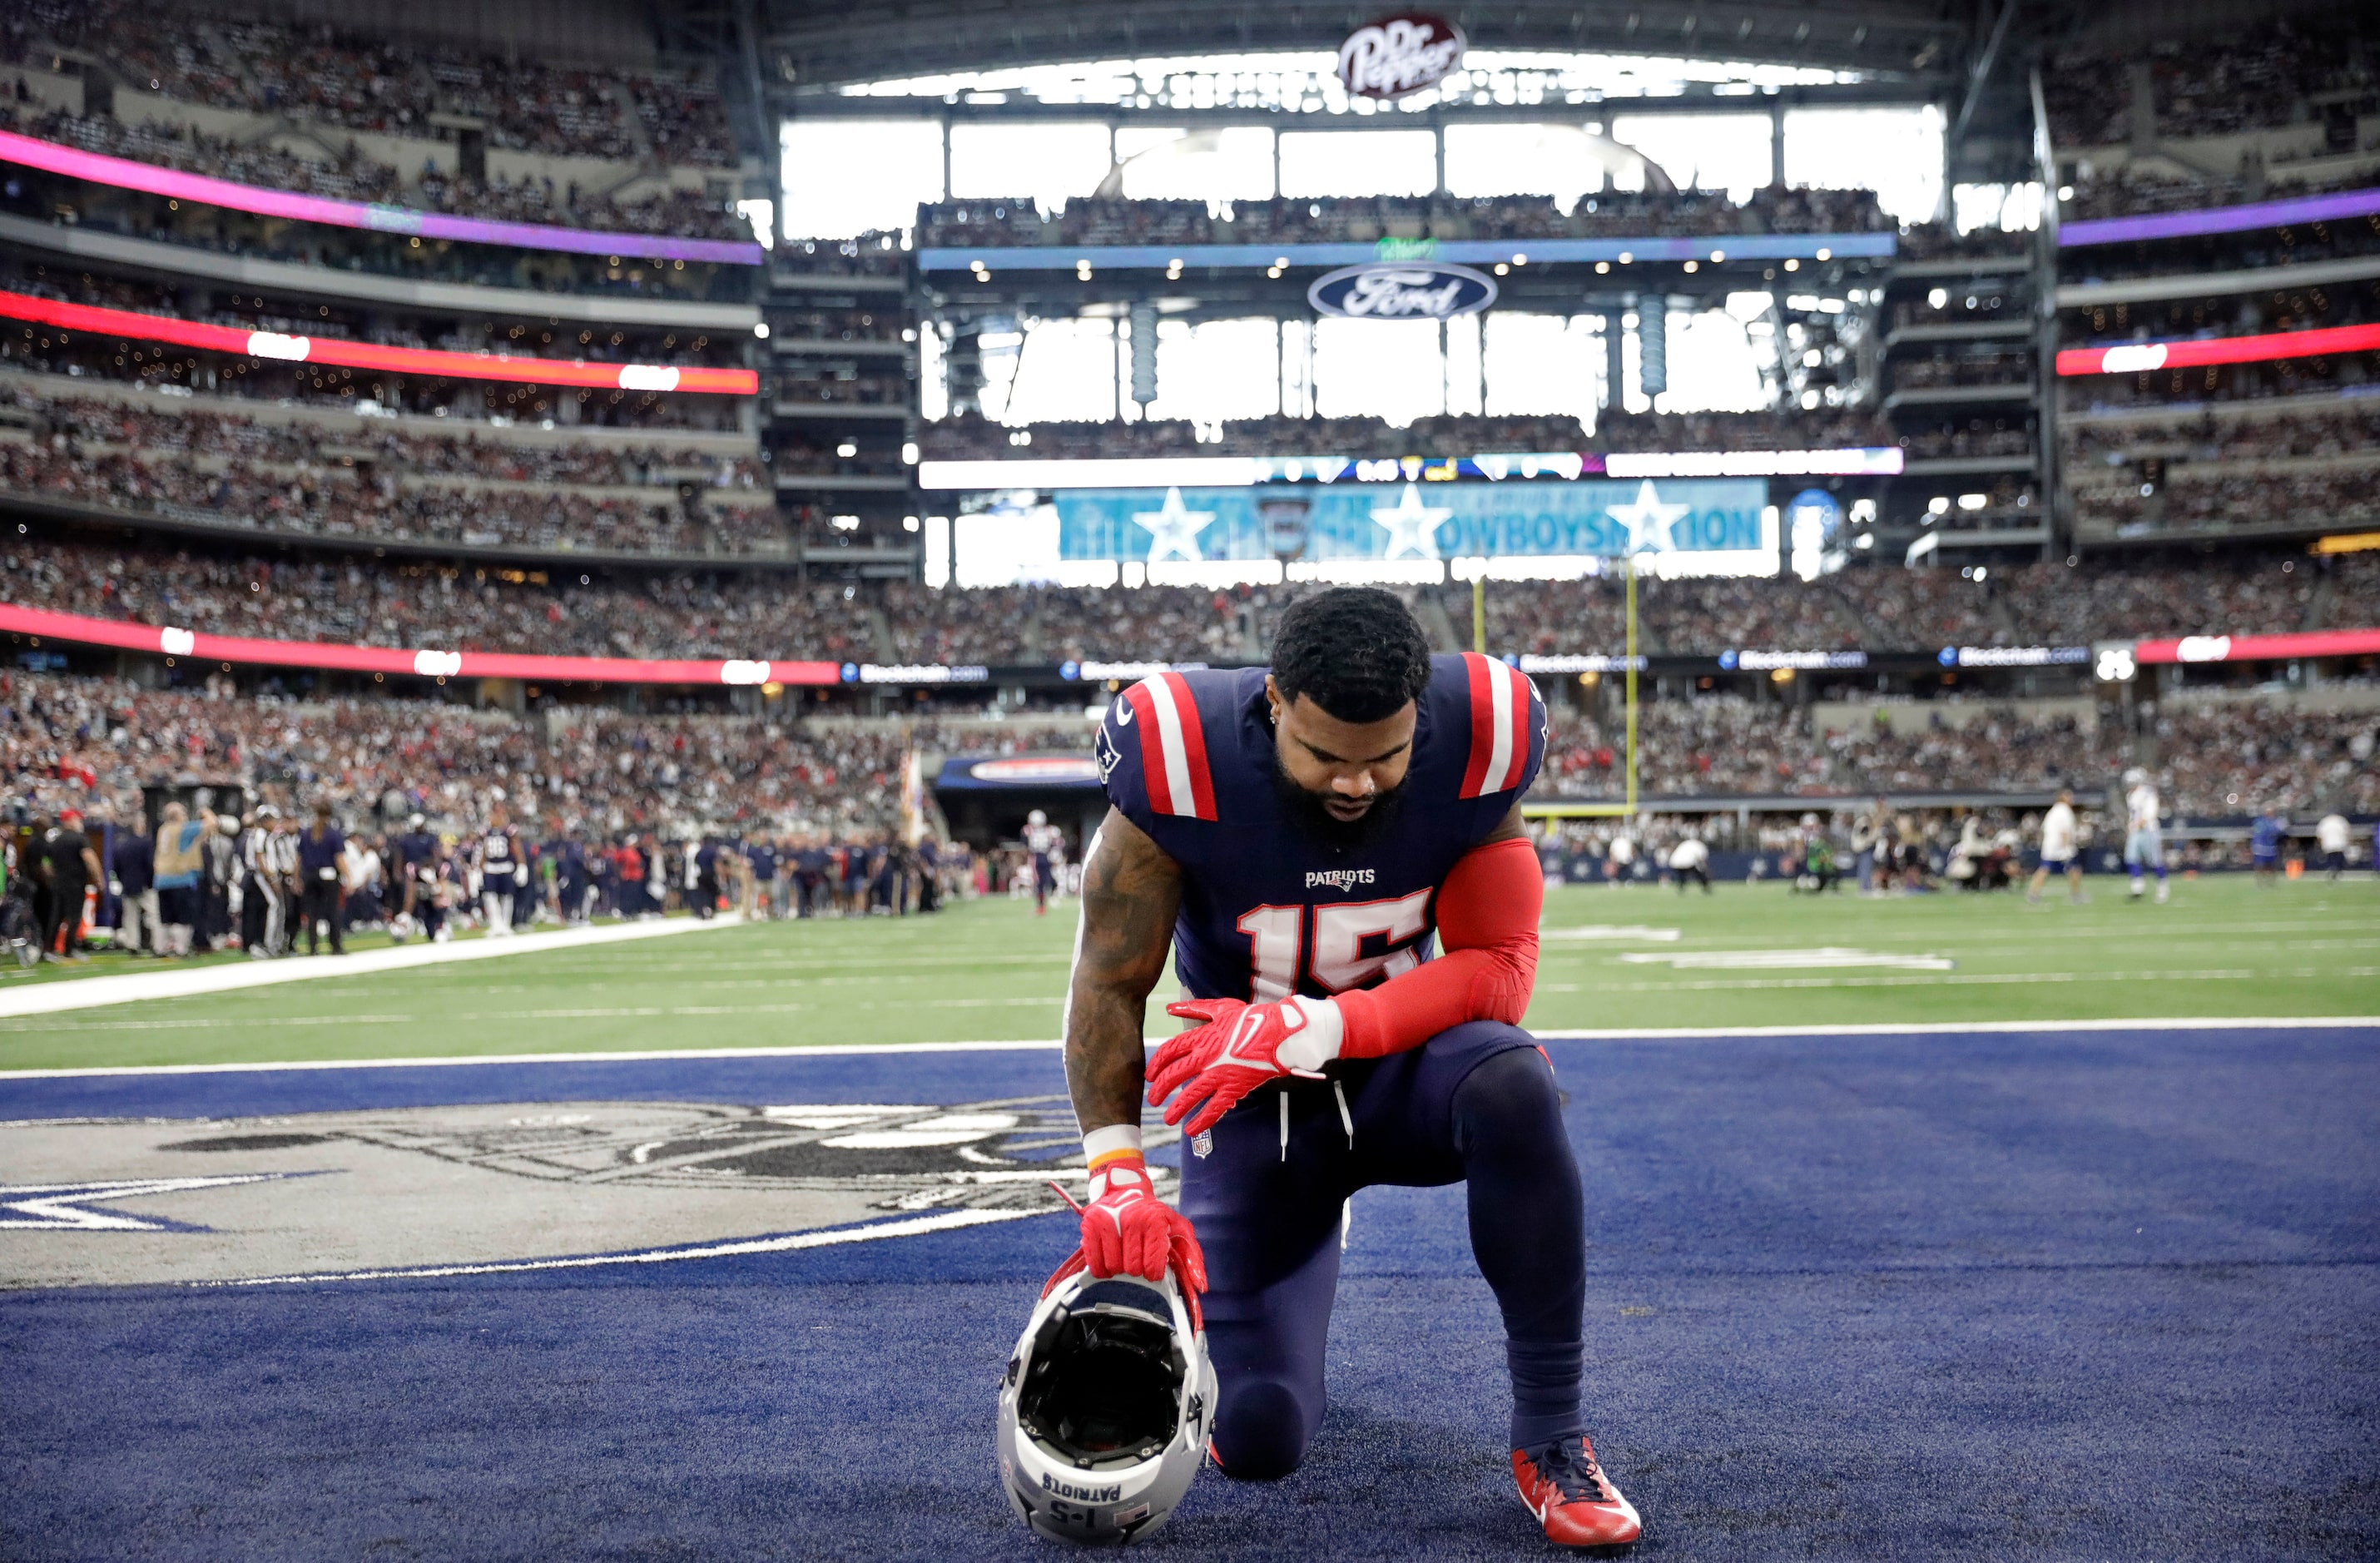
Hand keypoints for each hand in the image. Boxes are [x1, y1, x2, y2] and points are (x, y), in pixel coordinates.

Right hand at [1044, 1154, 1206, 1320]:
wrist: (1125, 1189)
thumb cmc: (1155, 1216)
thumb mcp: (1180, 1230)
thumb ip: (1193, 1258)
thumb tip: (1202, 1286)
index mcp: (1155, 1221)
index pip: (1153, 1266)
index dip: (1153, 1273)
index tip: (1153, 1269)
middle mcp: (1131, 1219)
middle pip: (1132, 1269)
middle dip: (1137, 1270)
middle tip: (1138, 1259)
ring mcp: (1108, 1221)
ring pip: (1113, 1267)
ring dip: (1119, 1269)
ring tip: (1124, 1257)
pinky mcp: (1090, 1225)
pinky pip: (1095, 1263)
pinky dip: (1102, 1269)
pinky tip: (1110, 1260)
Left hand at [1146, 995, 1342, 1139]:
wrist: (1279, 1034)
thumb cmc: (1251, 1018)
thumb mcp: (1221, 1008)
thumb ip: (1194, 1008)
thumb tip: (1170, 1008)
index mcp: (1201, 1037)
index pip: (1170, 1052)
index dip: (1156, 1064)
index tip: (1149, 1075)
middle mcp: (1205, 1058)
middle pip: (1174, 1076)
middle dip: (1160, 1089)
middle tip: (1153, 1099)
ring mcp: (1219, 1075)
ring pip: (1190, 1095)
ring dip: (1176, 1109)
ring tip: (1167, 1119)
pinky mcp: (1234, 1088)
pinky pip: (1214, 1108)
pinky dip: (1202, 1120)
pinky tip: (1191, 1129)